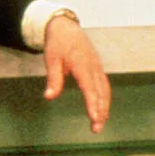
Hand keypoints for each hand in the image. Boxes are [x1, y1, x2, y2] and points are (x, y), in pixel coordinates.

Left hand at [43, 15, 109, 132]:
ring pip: (105, 90)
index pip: (89, 87)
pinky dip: (104, 99)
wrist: (66, 27)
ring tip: (99, 123)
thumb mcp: (51, 59)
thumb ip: (53, 79)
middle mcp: (93, 67)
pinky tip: (101, 110)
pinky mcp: (97, 68)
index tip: (94, 117)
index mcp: (82, 64)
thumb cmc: (57, 43)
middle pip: (101, 92)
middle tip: (96, 128)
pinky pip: (104, 86)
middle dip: (100, 111)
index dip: (92, 103)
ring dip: (104, 107)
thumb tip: (49, 97)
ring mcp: (97, 67)